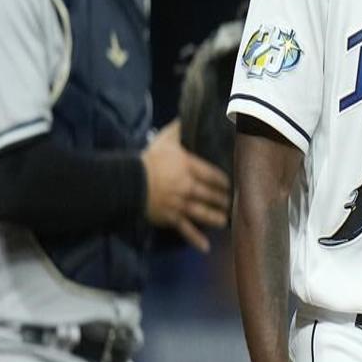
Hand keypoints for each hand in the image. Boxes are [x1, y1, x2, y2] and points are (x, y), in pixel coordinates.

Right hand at [141, 119, 230, 251]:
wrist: (129, 181)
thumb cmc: (149, 159)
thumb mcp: (166, 139)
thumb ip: (179, 128)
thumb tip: (189, 114)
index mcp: (190, 167)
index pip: (213, 174)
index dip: (224, 180)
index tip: (232, 183)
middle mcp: (188, 187)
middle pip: (210, 194)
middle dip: (222, 199)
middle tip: (232, 202)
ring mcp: (180, 204)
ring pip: (202, 212)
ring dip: (215, 217)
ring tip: (226, 220)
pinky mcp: (171, 218)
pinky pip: (185, 230)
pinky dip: (195, 239)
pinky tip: (206, 247)